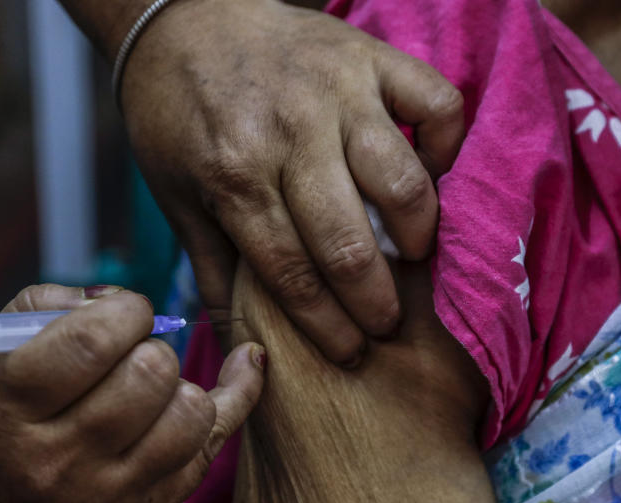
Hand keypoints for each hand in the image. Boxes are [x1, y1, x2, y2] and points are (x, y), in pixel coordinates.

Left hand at [120, 0, 463, 365]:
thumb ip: (211, 265)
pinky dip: (446, 145)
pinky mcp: (370, 57)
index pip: (292, 273)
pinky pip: (436, 105)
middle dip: (375, 303)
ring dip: (417, 234)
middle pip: (349, 241)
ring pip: (402, 181)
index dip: (326, 326)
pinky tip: (431, 174)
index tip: (349, 352)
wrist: (181, 18)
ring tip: (412, 258)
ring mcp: (337, 92)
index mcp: (234, 175)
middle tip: (384, 324)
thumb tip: (237, 338)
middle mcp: (290, 135)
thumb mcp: (174, 194)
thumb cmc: (176, 114)